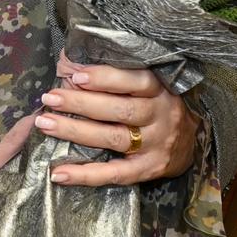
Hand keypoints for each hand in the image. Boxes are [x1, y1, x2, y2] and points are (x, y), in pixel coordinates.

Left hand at [37, 50, 198, 185]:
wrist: (191, 142)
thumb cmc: (156, 105)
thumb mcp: (149, 85)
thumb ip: (118, 75)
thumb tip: (69, 61)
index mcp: (160, 89)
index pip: (136, 80)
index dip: (105, 78)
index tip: (76, 75)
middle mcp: (160, 115)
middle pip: (119, 109)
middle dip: (80, 103)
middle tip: (49, 98)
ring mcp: (155, 145)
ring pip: (113, 137)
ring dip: (75, 131)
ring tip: (45, 124)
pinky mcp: (148, 170)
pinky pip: (115, 174)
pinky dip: (85, 175)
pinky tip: (59, 174)